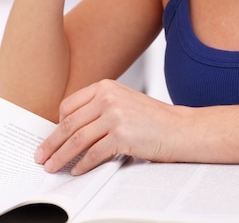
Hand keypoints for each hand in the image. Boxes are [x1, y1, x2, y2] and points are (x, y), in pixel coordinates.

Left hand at [34, 80, 179, 174]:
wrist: (180, 128)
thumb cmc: (153, 119)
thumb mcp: (124, 101)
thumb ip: (100, 107)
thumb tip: (71, 128)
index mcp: (106, 86)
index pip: (69, 105)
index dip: (56, 124)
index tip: (50, 137)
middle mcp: (109, 97)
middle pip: (70, 123)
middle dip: (52, 143)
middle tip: (42, 156)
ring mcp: (115, 115)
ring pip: (78, 139)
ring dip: (61, 156)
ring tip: (53, 166)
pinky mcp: (122, 135)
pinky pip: (94, 153)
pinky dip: (82, 164)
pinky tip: (77, 170)